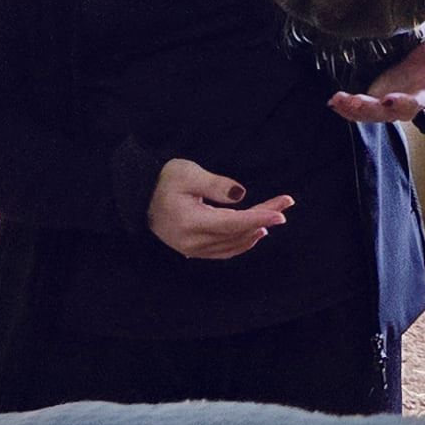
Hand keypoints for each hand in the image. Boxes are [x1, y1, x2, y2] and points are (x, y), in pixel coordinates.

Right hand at [149, 157, 290, 258]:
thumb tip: (241, 195)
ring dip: (255, 231)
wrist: (139, 197)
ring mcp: (192, 249)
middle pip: (237, 233)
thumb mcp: (188, 174)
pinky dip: (242, 242)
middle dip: (263, 218)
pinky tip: (255, 233)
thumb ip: (216, 185)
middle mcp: (192, 241)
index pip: (233, 223)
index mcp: (191, 222)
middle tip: (286, 203)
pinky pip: (223, 250)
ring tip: (275, 216)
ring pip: (232, 244)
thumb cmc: (164, 180)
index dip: (259, 218)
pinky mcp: (192, 250)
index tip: (281, 212)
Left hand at [328, 34, 424, 126]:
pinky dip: (345, 108)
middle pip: (384, 114)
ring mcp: (385, 104)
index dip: (401, 103)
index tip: (389, 99)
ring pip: (368, 114)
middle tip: (353, 100)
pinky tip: (333, 101)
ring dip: (351, 110)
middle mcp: (401, 105)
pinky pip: (358, 110)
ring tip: (336, 100)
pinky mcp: (372, 100)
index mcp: (421, 96)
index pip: (412, 104)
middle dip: (368, 109)